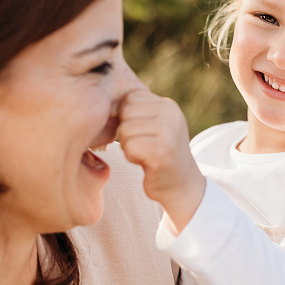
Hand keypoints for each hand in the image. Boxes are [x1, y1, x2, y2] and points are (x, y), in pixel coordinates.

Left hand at [117, 89, 205, 233]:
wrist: (182, 186)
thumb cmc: (160, 155)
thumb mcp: (154, 125)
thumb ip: (137, 110)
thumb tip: (101, 98)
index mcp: (168, 105)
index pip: (130, 98)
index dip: (126, 117)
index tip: (141, 134)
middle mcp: (171, 114)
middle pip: (125, 112)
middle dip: (126, 132)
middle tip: (143, 146)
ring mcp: (169, 132)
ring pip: (125, 130)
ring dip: (129, 146)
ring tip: (145, 154)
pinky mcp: (162, 151)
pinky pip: (130, 147)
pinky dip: (132, 157)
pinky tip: (146, 163)